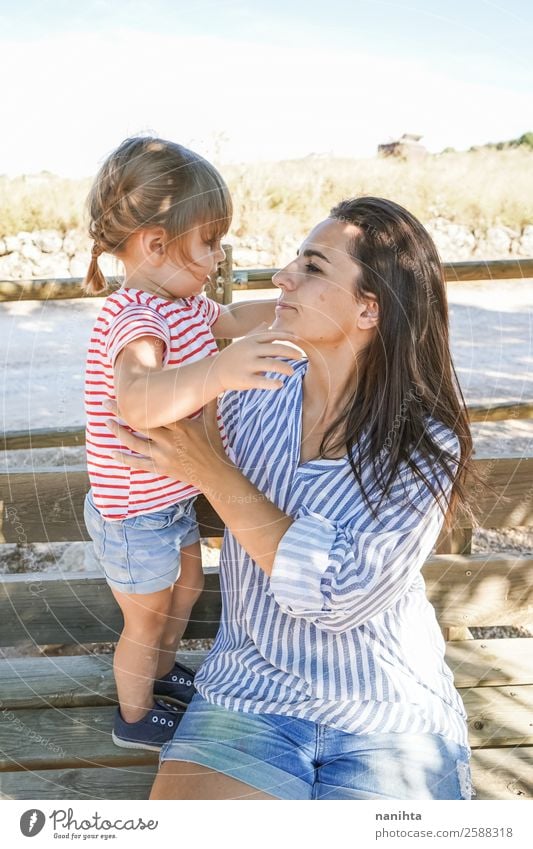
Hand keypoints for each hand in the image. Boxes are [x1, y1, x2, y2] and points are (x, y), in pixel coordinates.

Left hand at [105, 400, 227, 488]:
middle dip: (121, 413)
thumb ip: (208, 402)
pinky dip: (124, 459)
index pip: (155, 411)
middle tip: (105, 403)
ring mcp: (163, 456)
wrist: (214, 474)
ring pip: (135, 443)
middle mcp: (170, 440)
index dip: (139, 401)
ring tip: (106, 423)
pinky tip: (111, 453)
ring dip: (118, 433)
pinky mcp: (161, 468)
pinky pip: (139, 463)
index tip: (126, 392)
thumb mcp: (211, 422)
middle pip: (140, 424)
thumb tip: (212, 382)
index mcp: (181, 427)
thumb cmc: (213, 445)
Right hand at [212, 324, 302, 391]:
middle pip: (275, 349)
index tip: (299, 340)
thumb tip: (267, 324)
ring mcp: (246, 365)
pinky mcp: (244, 379)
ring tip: (292, 372)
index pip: (273, 335)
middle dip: (290, 352)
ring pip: (271, 365)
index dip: (287, 337)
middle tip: (300, 357)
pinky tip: (280, 385)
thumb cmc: (233, 356)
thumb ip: (256, 333)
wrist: (214, 371)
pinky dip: (272, 383)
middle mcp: (250, 350)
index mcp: (251, 340)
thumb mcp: (243, 342)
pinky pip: (261, 381)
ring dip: (285, 368)